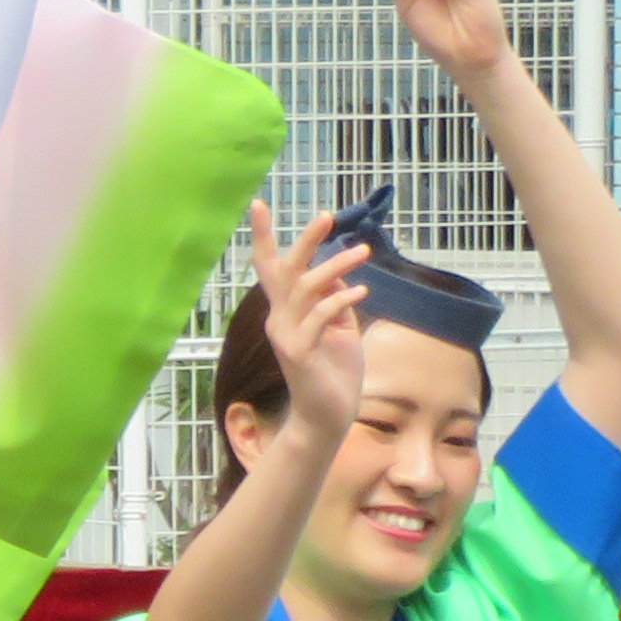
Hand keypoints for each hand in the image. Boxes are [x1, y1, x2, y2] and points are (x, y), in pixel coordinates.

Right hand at [245, 197, 374, 455]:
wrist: (328, 417)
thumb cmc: (334, 373)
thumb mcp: (340, 329)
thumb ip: (336, 301)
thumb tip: (341, 275)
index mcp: (285, 311)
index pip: (271, 267)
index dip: (264, 236)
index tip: (258, 203)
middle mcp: (279, 319)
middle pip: (285, 271)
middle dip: (304, 241)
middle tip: (326, 216)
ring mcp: (287, 336)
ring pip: (304, 290)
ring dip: (334, 267)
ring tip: (362, 252)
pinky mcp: (299, 354)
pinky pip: (318, 318)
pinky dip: (340, 301)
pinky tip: (362, 292)